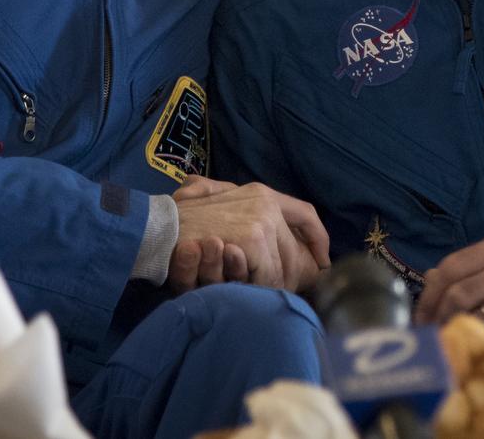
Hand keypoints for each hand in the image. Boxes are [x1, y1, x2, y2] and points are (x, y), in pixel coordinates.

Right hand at [168, 179, 329, 294]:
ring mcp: (261, 220)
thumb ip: (244, 216)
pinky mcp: (253, 240)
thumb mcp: (219, 208)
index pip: (305, 214)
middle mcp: (266, 202)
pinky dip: (256, 287)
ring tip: (247, 287)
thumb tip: (276, 238)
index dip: (317, 239)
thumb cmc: (185, 223)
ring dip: (267, 284)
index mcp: (260, 193)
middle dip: (288, 274)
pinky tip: (240, 287)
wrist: (161, 228)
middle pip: (294, 250)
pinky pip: (267, 276)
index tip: (321, 260)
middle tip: (276, 289)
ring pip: (280, 268)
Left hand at [414, 236, 483, 342]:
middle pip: (458, 293)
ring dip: (461, 337)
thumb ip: (478, 268)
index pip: (449, 268)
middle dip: (439, 320)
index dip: (429, 296)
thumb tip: (431, 277)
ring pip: (476, 315)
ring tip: (455, 349)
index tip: (421, 318)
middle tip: (434, 339)